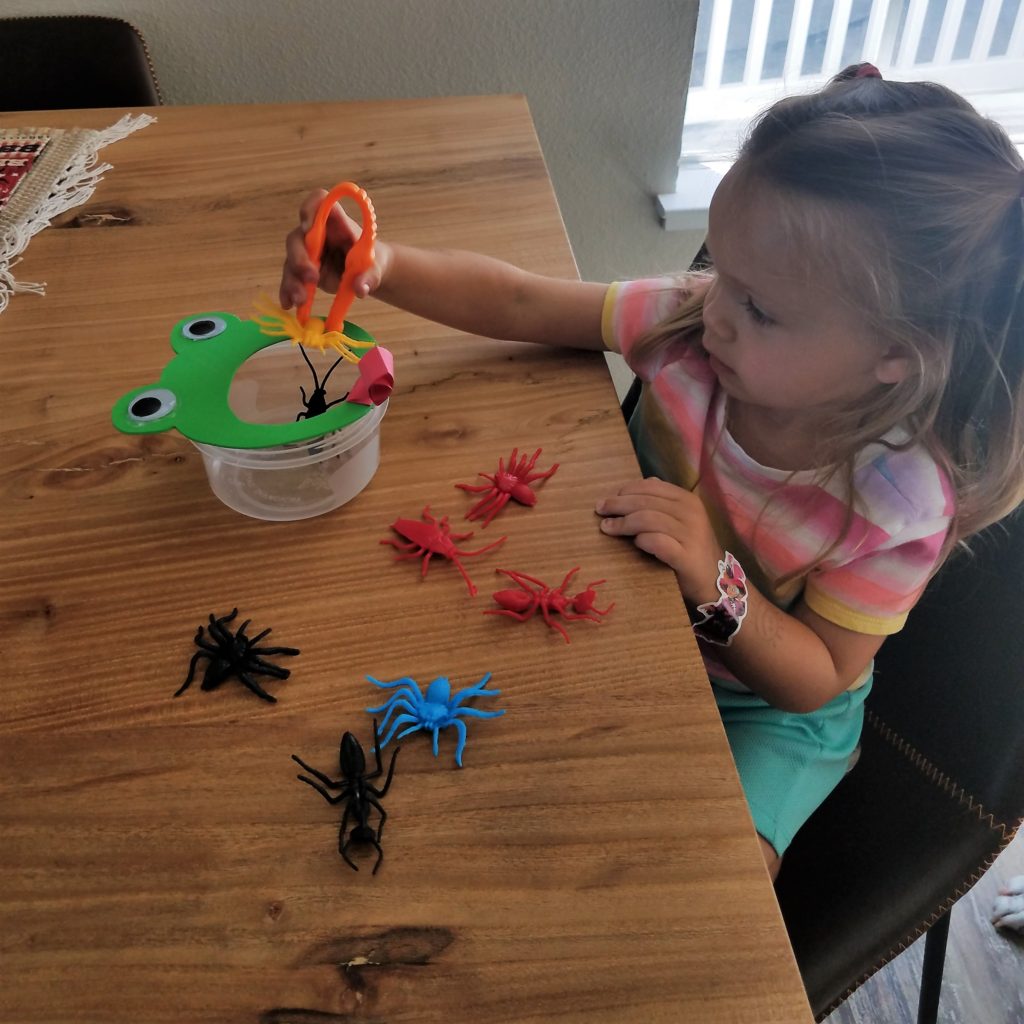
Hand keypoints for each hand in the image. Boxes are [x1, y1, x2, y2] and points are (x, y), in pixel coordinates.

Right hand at [279, 189, 391, 308]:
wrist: (367, 275)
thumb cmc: (371, 262)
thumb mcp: (377, 268)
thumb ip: (370, 276)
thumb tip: (360, 289)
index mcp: (336, 221)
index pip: (319, 202)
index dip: (311, 209)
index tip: (309, 226)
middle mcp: (317, 233)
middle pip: (298, 237)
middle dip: (300, 257)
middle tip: (312, 278)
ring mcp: (307, 252)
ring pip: (291, 261)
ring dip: (293, 280)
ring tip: (300, 300)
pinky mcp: (302, 271)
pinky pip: (291, 279)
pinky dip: (288, 291)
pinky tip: (288, 304)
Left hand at [595, 478, 721, 600]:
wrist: (715, 580)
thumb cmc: (690, 548)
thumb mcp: (680, 520)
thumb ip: (661, 504)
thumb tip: (632, 490)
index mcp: (687, 500)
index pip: (652, 487)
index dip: (626, 491)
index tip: (608, 499)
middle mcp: (691, 513)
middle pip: (646, 502)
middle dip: (618, 505)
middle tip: (600, 510)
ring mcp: (690, 534)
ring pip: (648, 519)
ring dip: (623, 523)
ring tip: (607, 528)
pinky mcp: (686, 556)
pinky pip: (658, 542)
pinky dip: (643, 540)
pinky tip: (635, 542)